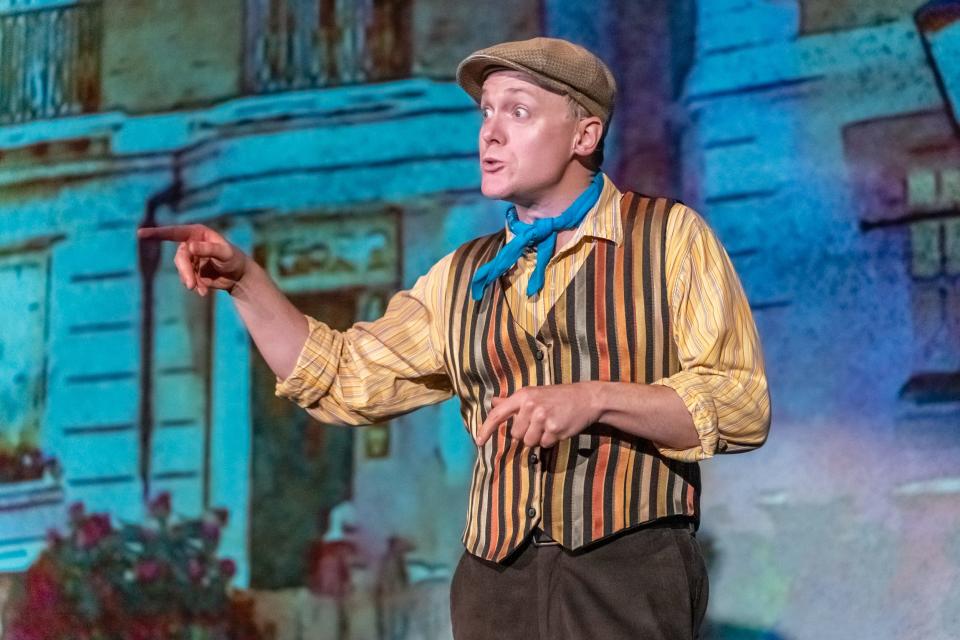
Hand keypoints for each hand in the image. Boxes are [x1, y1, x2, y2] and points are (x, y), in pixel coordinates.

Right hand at [137, 224, 246, 295]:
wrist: (239, 276)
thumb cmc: (234, 259)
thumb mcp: (225, 254)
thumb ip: (208, 249)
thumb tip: (190, 246)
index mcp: (198, 233)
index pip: (174, 232)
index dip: (157, 233)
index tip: (140, 233)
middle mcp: (191, 243)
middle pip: (179, 257)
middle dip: (184, 272)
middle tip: (190, 285)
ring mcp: (190, 258)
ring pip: (181, 269)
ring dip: (189, 280)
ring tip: (202, 290)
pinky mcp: (191, 271)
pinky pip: (186, 279)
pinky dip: (195, 286)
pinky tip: (204, 292)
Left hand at [475, 383, 600, 447]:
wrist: (586, 398)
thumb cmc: (557, 397)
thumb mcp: (533, 394)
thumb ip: (512, 401)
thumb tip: (493, 402)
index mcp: (523, 395)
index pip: (498, 414)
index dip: (486, 428)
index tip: (478, 441)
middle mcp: (530, 406)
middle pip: (516, 434)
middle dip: (526, 433)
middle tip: (539, 422)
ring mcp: (543, 418)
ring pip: (529, 442)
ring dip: (538, 438)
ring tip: (550, 425)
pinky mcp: (554, 429)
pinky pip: (544, 444)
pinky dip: (550, 441)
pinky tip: (558, 428)